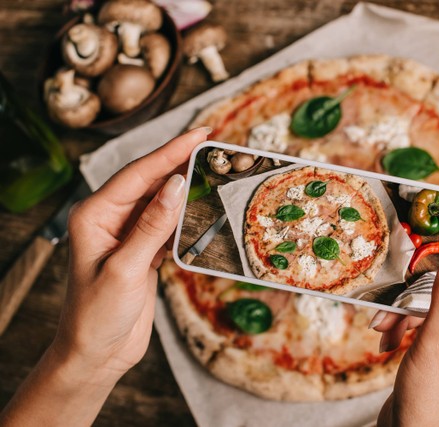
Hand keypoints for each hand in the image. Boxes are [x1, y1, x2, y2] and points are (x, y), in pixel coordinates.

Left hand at [0, 127, 209, 426]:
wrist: (96, 354)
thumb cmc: (97, 315)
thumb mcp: (125, 269)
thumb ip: (152, 226)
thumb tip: (176, 185)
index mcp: (94, 216)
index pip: (137, 174)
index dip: (170, 152)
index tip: (199, 135)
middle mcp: (110, 219)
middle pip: (150, 181)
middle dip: (180, 162)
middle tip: (212, 145)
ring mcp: (127, 235)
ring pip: (161, 202)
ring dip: (186, 188)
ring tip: (213, 170)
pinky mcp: (143, 251)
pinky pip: (167, 224)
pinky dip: (186, 216)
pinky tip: (204, 207)